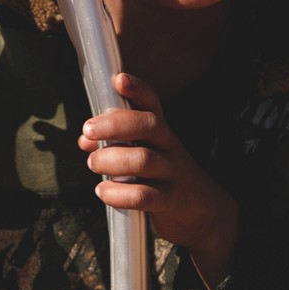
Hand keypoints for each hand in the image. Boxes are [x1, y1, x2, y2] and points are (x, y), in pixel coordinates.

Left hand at [79, 72, 238, 287]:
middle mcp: (169, 147)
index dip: (137, 89)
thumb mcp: (144, 153)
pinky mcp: (171, 201)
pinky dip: (118, 194)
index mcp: (160, 131)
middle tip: (88, 130)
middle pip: (147, 125)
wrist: (204, 211)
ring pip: (143, 160)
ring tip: (92, 163)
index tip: (119, 79)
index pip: (152, 103)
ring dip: (110, 160)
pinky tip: (103, 192)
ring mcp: (172, 173)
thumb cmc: (164, 175)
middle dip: (114, 124)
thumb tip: (84, 140)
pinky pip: (144, 195)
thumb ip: (114, 143)